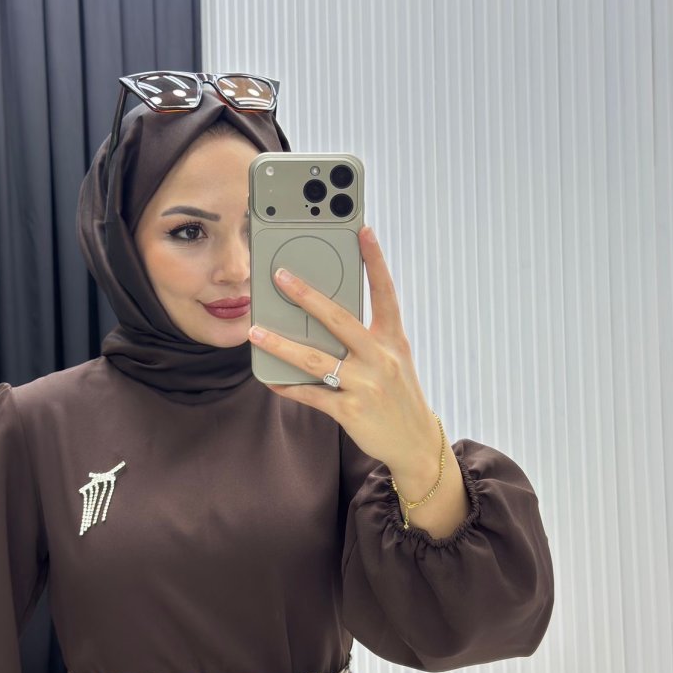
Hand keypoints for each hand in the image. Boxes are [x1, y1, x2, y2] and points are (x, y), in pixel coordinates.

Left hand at [246, 225, 441, 468]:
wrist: (415, 442)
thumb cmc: (399, 395)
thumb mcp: (394, 360)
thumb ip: (368, 338)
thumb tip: (325, 318)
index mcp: (393, 340)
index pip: (385, 293)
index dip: (375, 261)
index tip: (363, 231)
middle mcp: (381, 358)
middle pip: (340, 320)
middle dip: (307, 297)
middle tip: (281, 277)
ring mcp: (366, 384)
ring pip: (316, 359)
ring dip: (281, 345)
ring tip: (256, 332)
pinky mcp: (350, 410)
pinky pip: (311, 395)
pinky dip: (289, 387)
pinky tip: (271, 379)